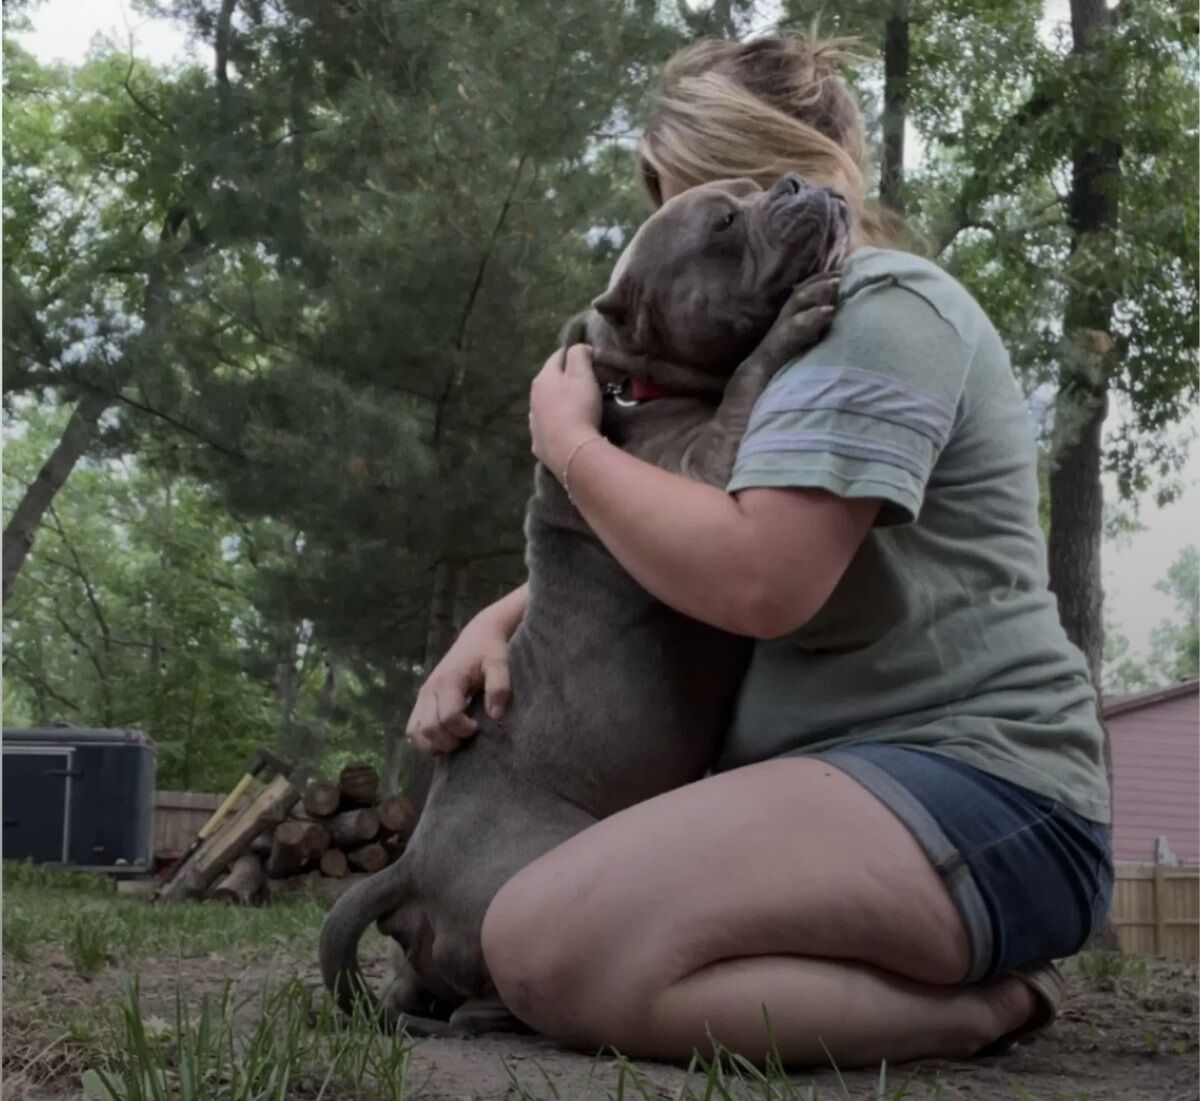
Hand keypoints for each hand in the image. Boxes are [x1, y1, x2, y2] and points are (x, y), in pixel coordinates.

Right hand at [404, 615, 511, 755]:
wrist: (477, 637)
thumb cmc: (489, 650)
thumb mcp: (499, 663)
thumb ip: (499, 687)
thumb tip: (495, 716)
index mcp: (448, 681)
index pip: (448, 717)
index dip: (464, 729)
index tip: (479, 726)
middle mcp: (429, 690)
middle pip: (429, 729)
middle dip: (450, 741)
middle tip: (469, 736)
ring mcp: (422, 696)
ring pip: (415, 733)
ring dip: (435, 744)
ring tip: (457, 740)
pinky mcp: (421, 701)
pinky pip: (413, 729)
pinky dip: (426, 740)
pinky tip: (445, 738)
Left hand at [529, 343, 602, 471]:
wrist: (571, 450)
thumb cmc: (578, 407)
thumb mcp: (582, 374)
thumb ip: (579, 354)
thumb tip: (579, 348)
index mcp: (543, 378)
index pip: (557, 357)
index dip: (574, 354)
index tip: (590, 359)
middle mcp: (533, 398)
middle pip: (551, 382)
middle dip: (567, 380)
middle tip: (587, 385)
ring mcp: (534, 422)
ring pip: (547, 405)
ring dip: (560, 403)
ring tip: (577, 409)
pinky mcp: (538, 443)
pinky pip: (548, 428)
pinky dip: (557, 424)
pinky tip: (567, 429)